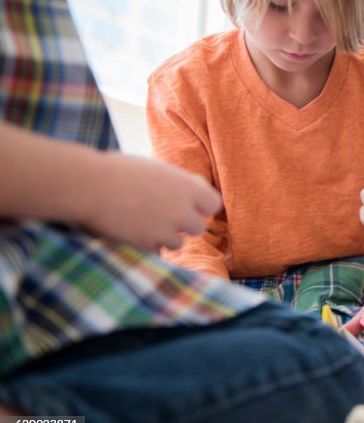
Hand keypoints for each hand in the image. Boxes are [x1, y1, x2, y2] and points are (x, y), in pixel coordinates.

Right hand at [79, 153, 219, 251]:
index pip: (214, 204)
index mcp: (189, 187)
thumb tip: (193, 191)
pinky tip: (132, 233)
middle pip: (198, 227)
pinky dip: (148, 247)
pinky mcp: (147, 246)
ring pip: (177, 243)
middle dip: (184, 224)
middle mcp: (183, 211)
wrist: (90, 186)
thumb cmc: (120, 171)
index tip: (189, 203)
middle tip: (164, 215)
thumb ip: (179, 184)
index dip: (201, 205)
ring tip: (142, 222)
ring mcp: (166, 231)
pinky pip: (156, 252)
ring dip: (165, 236)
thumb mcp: (158, 170)